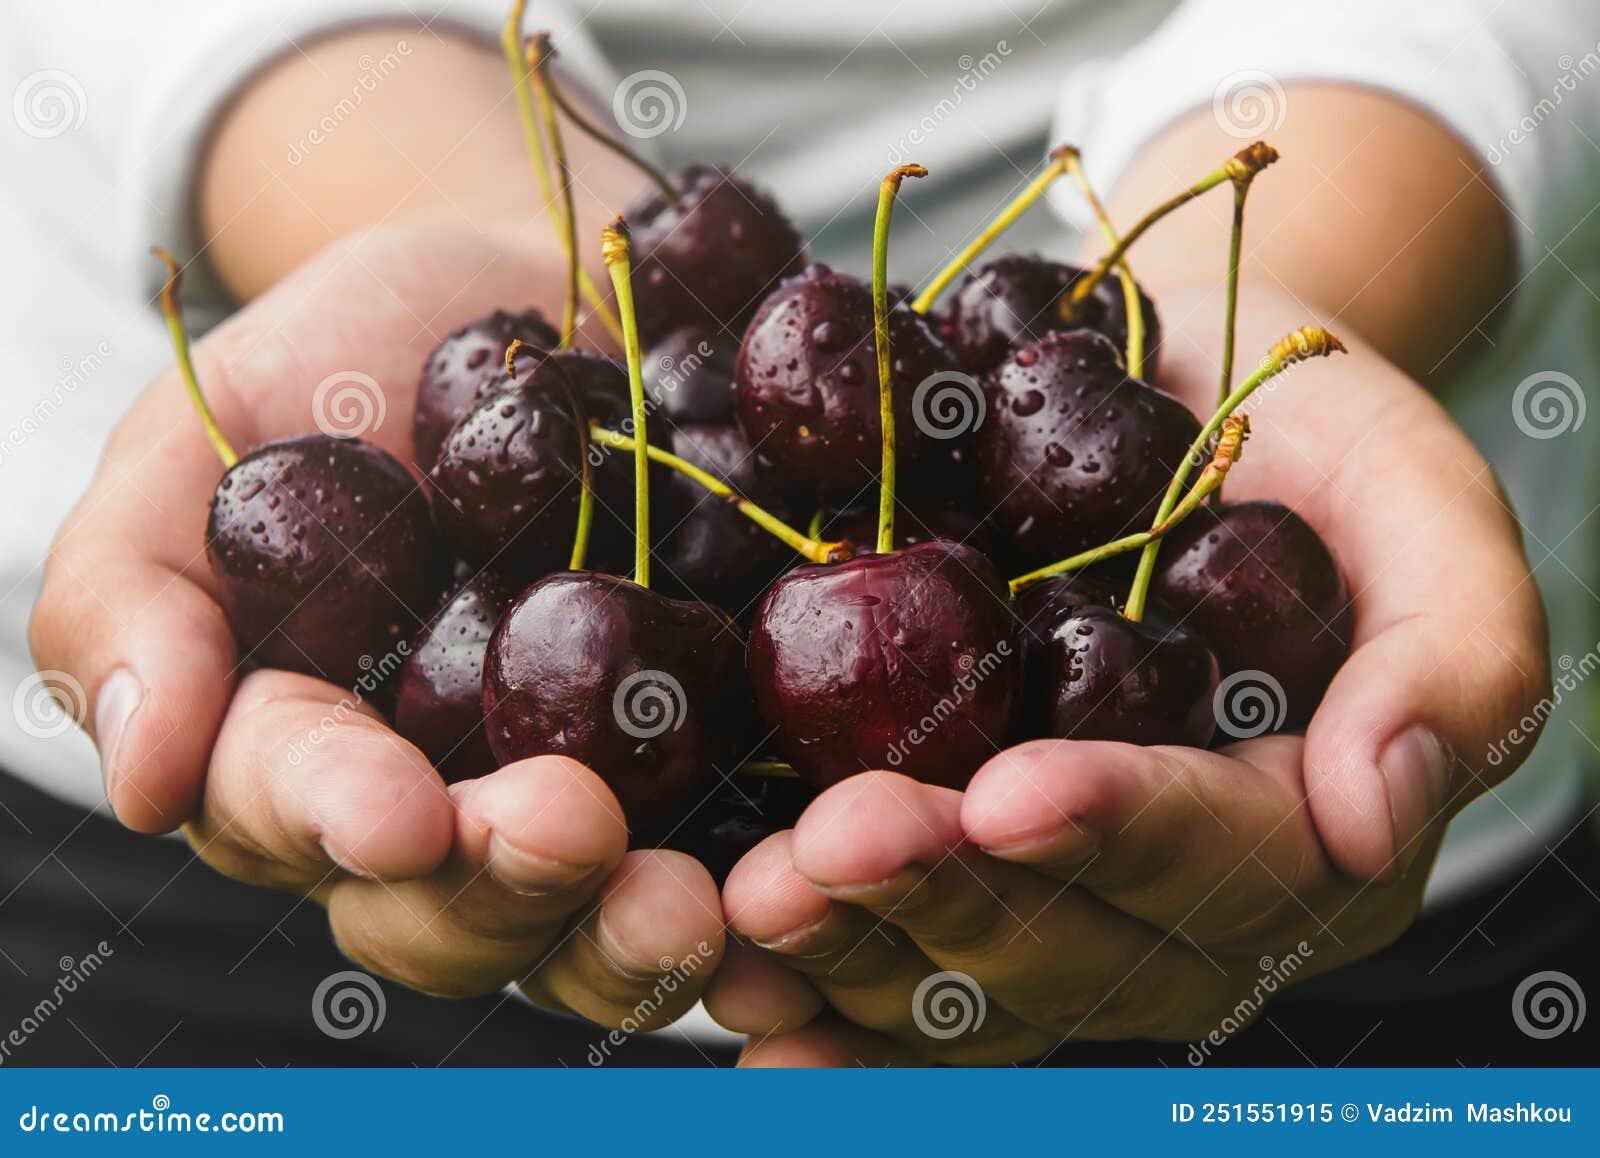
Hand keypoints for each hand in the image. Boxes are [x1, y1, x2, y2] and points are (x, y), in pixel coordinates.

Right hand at [30, 227, 722, 1023]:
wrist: (531, 285)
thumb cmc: (348, 360)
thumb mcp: (203, 441)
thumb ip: (135, 590)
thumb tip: (143, 776)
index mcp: (304, 751)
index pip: (298, 811)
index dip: (335, 817)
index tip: (397, 813)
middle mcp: (444, 805)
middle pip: (456, 911)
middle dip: (505, 892)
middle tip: (568, 833)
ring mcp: (586, 792)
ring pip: (594, 919)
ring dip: (635, 932)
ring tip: (694, 903)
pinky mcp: (713, 758)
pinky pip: (736, 851)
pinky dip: (770, 895)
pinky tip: (809, 896)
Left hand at [707, 285, 1550, 1064]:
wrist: (1167, 405)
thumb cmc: (1303, 443)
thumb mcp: (1415, 500)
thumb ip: (1454, 652)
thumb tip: (1376, 821)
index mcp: (1304, 831)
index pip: (1221, 856)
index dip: (1120, 830)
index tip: (1009, 792)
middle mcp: (1177, 902)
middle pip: (1072, 941)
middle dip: (952, 899)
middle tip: (831, 847)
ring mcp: (1059, 898)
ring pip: (968, 972)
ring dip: (858, 948)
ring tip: (756, 902)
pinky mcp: (961, 869)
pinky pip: (898, 959)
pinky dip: (824, 992)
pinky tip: (742, 995)